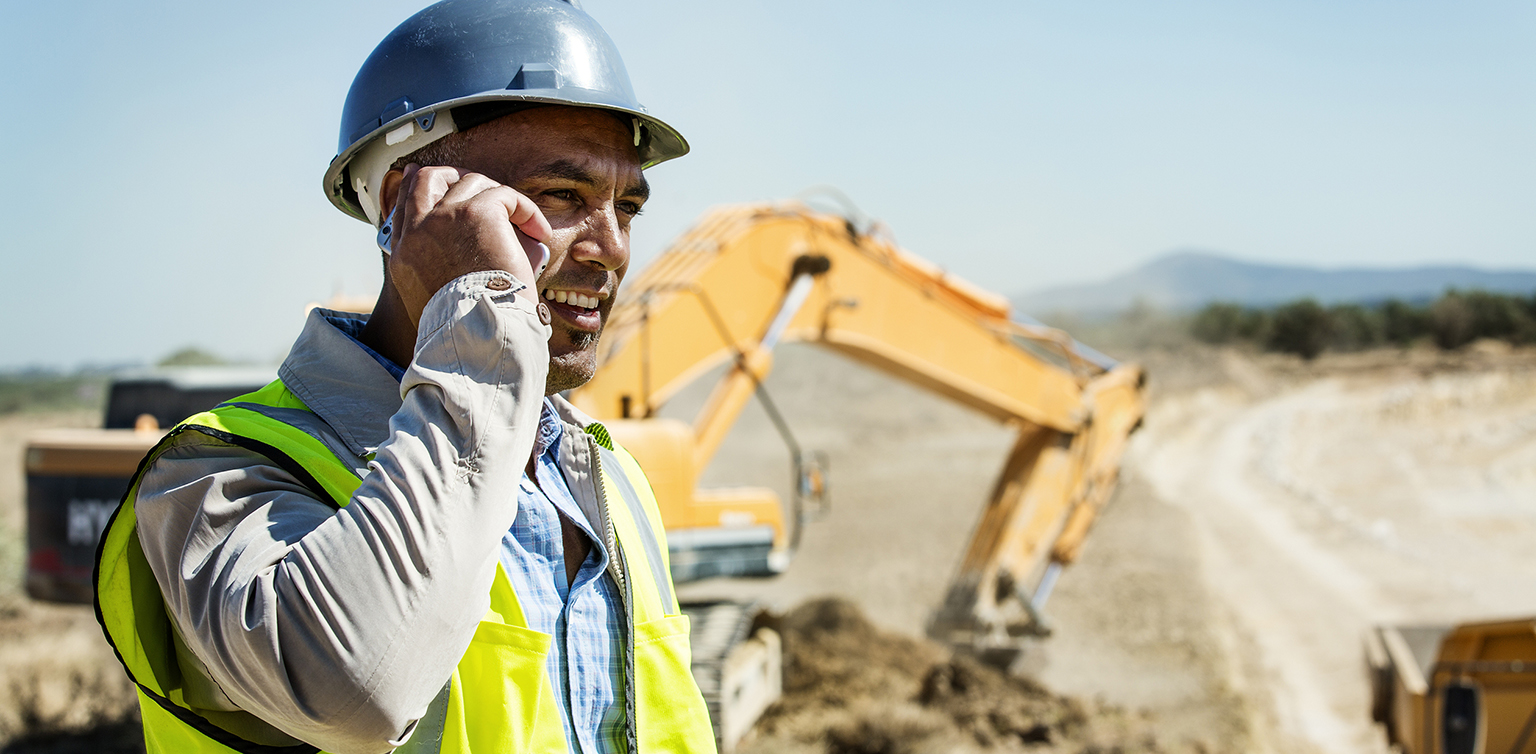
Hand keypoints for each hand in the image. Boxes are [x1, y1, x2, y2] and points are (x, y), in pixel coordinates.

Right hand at [385, 164, 552, 327]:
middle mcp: (418, 231)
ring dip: (500, 199)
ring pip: (472, 183)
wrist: (477, 333)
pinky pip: (504, 194)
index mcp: (404, 254)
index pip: (405, 205)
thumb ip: (444, 269)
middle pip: (427, 179)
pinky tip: (537, 231)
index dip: (420, 188)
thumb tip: (478, 249)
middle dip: (454, 175)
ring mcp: (445, 217)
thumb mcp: (439, 300)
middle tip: (483, 190)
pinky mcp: (477, 213)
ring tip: (522, 225)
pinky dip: (525, 209)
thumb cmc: (469, 327)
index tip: (439, 185)